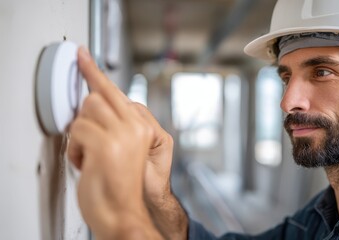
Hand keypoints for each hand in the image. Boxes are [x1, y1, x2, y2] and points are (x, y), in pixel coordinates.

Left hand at [67, 47, 162, 239]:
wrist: (125, 211)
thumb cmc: (124, 183)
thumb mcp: (127, 148)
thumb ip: (118, 124)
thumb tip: (96, 106)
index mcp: (143, 124)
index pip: (114, 91)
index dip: (94, 71)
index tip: (82, 56)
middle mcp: (136, 125)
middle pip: (97, 96)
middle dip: (86, 117)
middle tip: (89, 141)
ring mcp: (123, 133)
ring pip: (87, 110)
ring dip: (81, 135)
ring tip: (92, 156)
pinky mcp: (106, 144)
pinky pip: (77, 131)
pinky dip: (75, 150)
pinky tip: (87, 164)